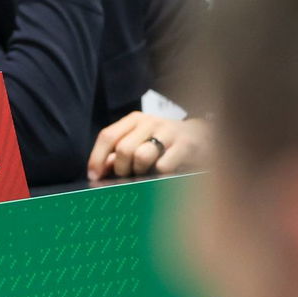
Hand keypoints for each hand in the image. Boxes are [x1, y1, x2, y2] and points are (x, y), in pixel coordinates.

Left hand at [87, 113, 210, 180]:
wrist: (204, 137)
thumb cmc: (165, 143)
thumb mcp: (140, 142)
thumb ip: (118, 155)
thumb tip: (99, 171)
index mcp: (134, 120)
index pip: (107, 136)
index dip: (97, 158)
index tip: (94, 177)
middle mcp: (150, 121)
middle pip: (123, 149)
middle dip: (122, 169)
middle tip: (129, 177)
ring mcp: (169, 131)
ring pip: (141, 156)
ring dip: (140, 172)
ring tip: (147, 174)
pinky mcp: (187, 144)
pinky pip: (163, 166)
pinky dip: (160, 176)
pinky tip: (164, 175)